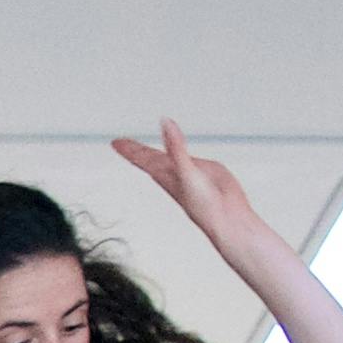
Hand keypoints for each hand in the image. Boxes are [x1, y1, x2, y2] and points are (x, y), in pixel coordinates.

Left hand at [111, 122, 270, 258]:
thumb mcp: (186, 172)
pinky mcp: (205, 172)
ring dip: (155, 153)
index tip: (115, 142)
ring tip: (143, 148)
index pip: (142, 158)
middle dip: (136, 151)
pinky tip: (178, 152)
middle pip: (150, 159)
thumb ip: (176, 148)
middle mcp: (174, 173)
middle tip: (121, 143)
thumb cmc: (204, 205)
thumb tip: (165, 123)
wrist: (227, 219)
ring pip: (168, 159)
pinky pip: (187, 159)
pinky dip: (180, 152)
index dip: (129, 149)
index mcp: (165, 174)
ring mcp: (189, 172)